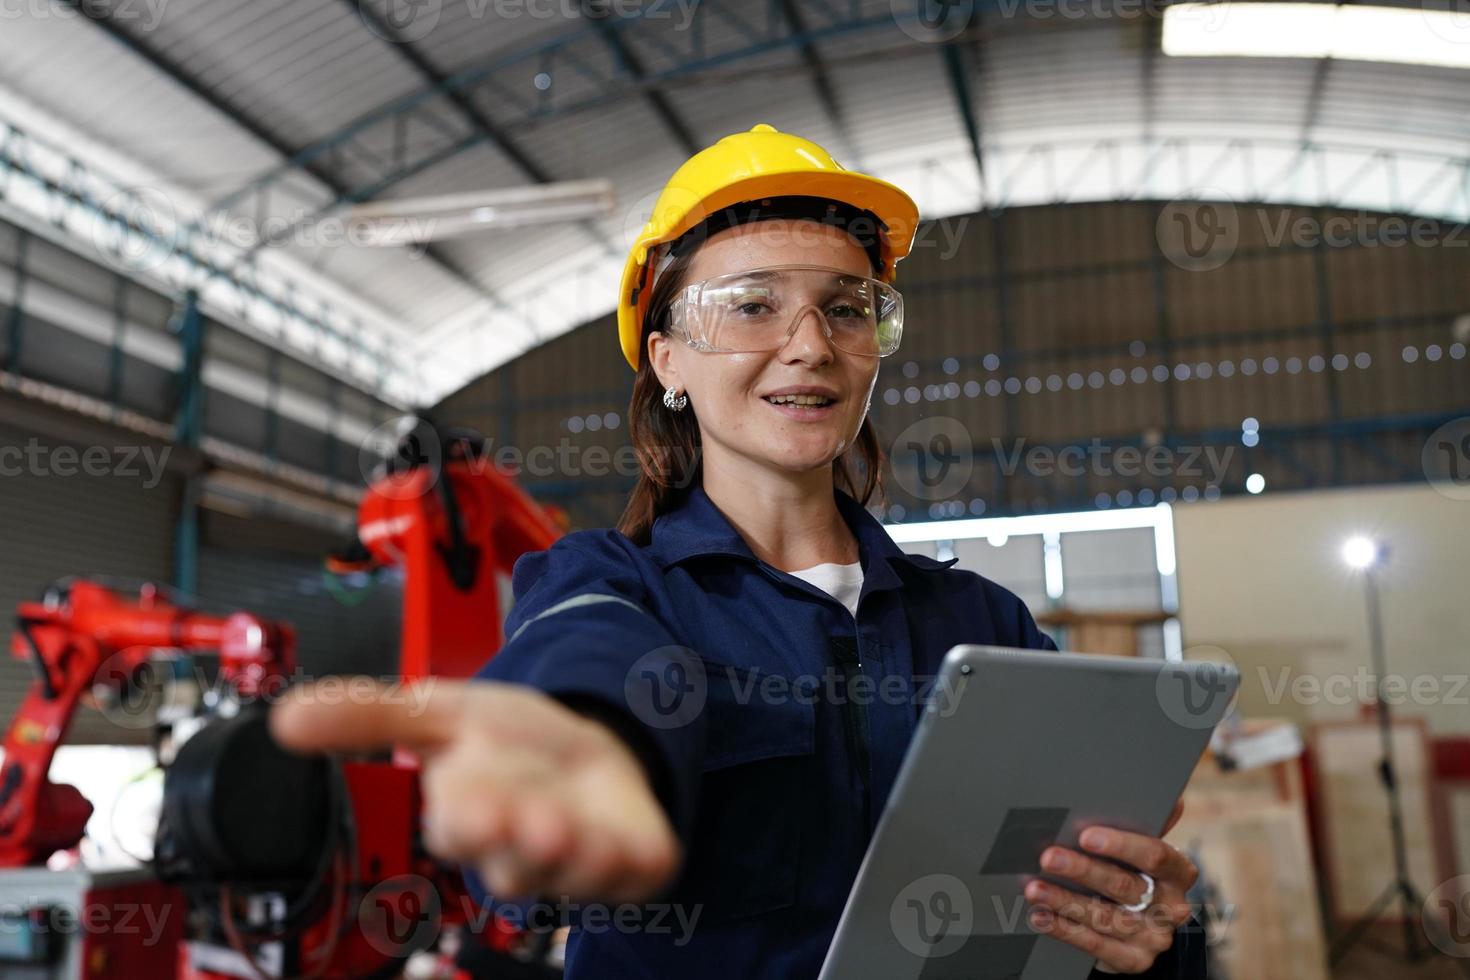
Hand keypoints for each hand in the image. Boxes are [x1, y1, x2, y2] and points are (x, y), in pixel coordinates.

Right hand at [269, 679, 680, 903]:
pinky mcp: (628, 863)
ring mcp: (575, 862)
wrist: (592, 740)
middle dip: (516, 839)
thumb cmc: (511, 741)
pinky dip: (632, 861)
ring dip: (571, 853)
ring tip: (566, 829)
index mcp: (467, 814)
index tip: (463, 801)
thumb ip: (370, 714)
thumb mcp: (443, 710)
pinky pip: (631, 872)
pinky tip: (629, 846)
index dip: (465, 816)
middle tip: (527, 821)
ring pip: (570, 872)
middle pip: (510, 859)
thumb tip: (284, 718)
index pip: (458, 825)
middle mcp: (517, 849)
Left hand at [1023, 802, 1196, 973]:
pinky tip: (1041, 916)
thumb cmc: (1135, 873)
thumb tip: (1167, 796)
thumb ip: (1147, 824)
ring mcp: (1154, 937)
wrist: (1141, 928)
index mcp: (1179, 873)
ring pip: (1106, 917)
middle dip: (1082, 870)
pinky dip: (1064, 929)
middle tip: (1048, 857)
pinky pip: (1095, 945)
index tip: (1086, 835)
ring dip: (1065, 900)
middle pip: (1124, 885)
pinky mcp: (1135, 961)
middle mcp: (1171, 907)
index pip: (1156, 856)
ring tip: (1034, 888)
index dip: (1121, 844)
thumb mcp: (1141, 850)